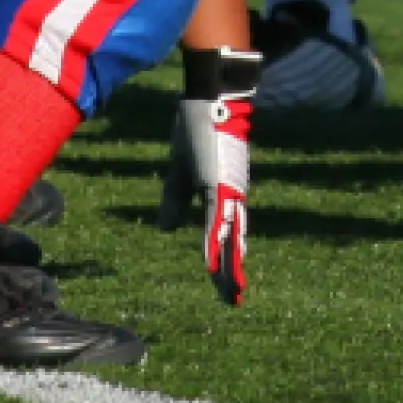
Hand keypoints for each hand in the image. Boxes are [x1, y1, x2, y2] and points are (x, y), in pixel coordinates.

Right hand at [158, 73, 254, 306]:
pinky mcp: (218, 185)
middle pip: (231, 243)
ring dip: (229, 268)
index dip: (226, 261)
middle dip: (232, 274)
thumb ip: (175, 200)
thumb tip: (166, 229)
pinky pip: (215, 221)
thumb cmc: (195, 130)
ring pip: (228, 238)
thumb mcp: (180, 173)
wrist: (207, 101)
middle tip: (236, 301)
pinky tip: (215, 264)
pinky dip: (215, 244)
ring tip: (234, 292)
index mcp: (221, 197)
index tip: (231, 286)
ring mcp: (226, 193)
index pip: (223, 236)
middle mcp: (229, 198)